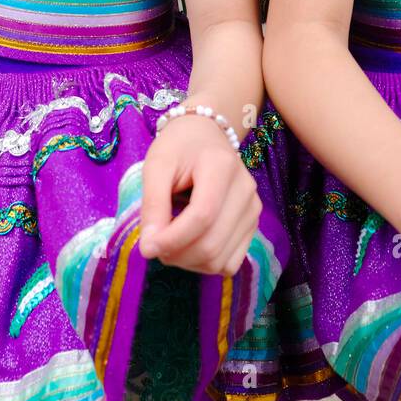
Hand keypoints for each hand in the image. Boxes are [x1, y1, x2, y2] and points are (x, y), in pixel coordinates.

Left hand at [138, 116, 261, 275]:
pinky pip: (230, 263)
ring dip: (188, 262)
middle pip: (212, 243)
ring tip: (171, 244)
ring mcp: (253, 209)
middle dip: (176, 254)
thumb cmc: (179, 148)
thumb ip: (153, 205)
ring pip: (220, 260)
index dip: (173, 239)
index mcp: (222, 166)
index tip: (147, 246)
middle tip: (155, 244)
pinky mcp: (253, 225)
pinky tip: (191, 246)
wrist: (205, 136)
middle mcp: (245, 189)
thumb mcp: (157, 166)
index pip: (202, 216)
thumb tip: (150, 247)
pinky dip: (206, 264)